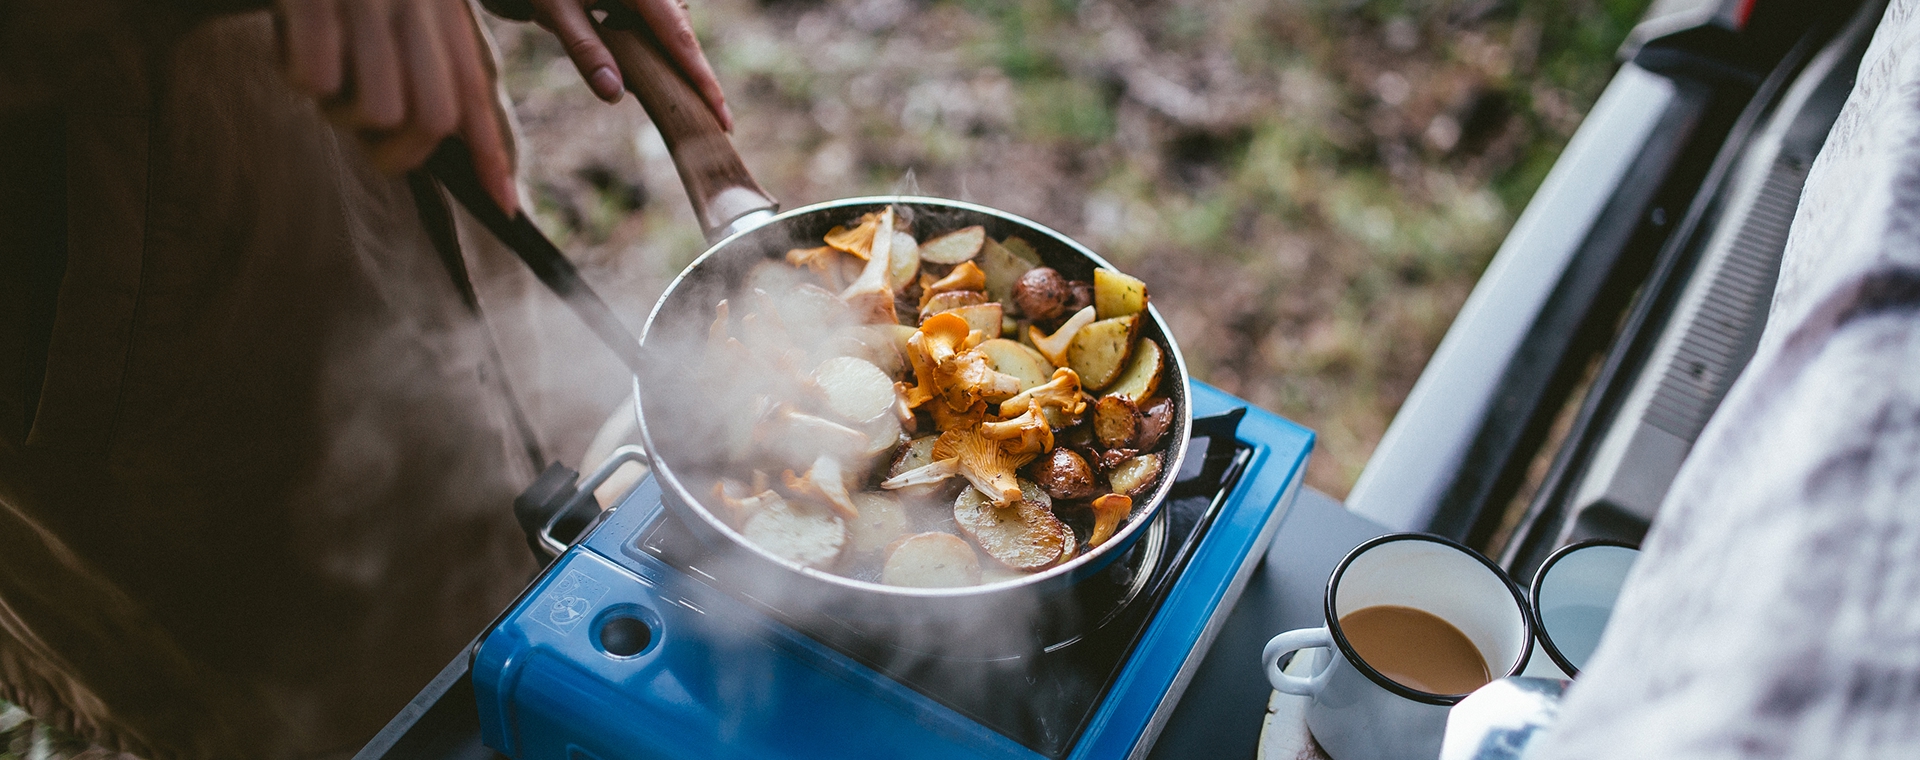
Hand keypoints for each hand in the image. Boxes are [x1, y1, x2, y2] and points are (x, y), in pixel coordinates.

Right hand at [276, 0, 519, 214]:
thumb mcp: (409, 2)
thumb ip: (429, 56)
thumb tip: (443, 132)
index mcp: (441, 10)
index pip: (473, 94)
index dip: (491, 154)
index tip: (506, 206)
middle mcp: (415, 6)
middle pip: (432, 118)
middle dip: (399, 153)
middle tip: (367, 143)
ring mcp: (366, 1)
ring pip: (377, 108)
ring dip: (342, 114)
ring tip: (324, 81)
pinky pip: (317, 78)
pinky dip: (300, 79)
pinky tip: (290, 49)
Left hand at [525, 0, 732, 130]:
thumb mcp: (556, 8)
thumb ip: (585, 50)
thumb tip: (614, 95)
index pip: (680, 39)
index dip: (704, 81)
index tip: (723, 117)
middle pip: (681, 39)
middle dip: (693, 79)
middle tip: (714, 122)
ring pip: (668, 37)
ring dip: (670, 68)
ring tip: (686, 106)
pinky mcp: (631, 1)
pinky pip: (652, 31)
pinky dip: (652, 56)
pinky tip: (645, 78)